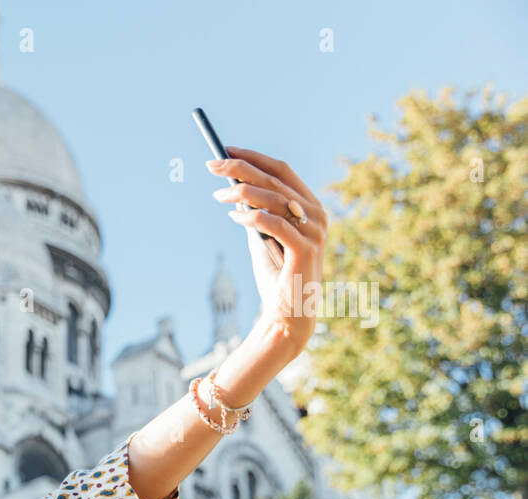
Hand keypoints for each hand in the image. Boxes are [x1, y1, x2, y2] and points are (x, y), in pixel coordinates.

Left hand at [207, 147, 326, 356]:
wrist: (288, 315)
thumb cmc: (276, 277)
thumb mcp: (263, 238)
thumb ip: (254, 213)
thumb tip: (231, 187)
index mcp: (311, 208)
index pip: (282, 171)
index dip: (254, 158)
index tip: (225, 151)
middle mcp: (318, 215)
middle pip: (275, 180)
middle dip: (240, 169)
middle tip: (212, 166)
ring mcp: (315, 232)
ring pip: (274, 198)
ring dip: (241, 193)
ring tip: (218, 195)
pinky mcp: (305, 250)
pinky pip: (274, 224)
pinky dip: (251, 217)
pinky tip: (233, 216)